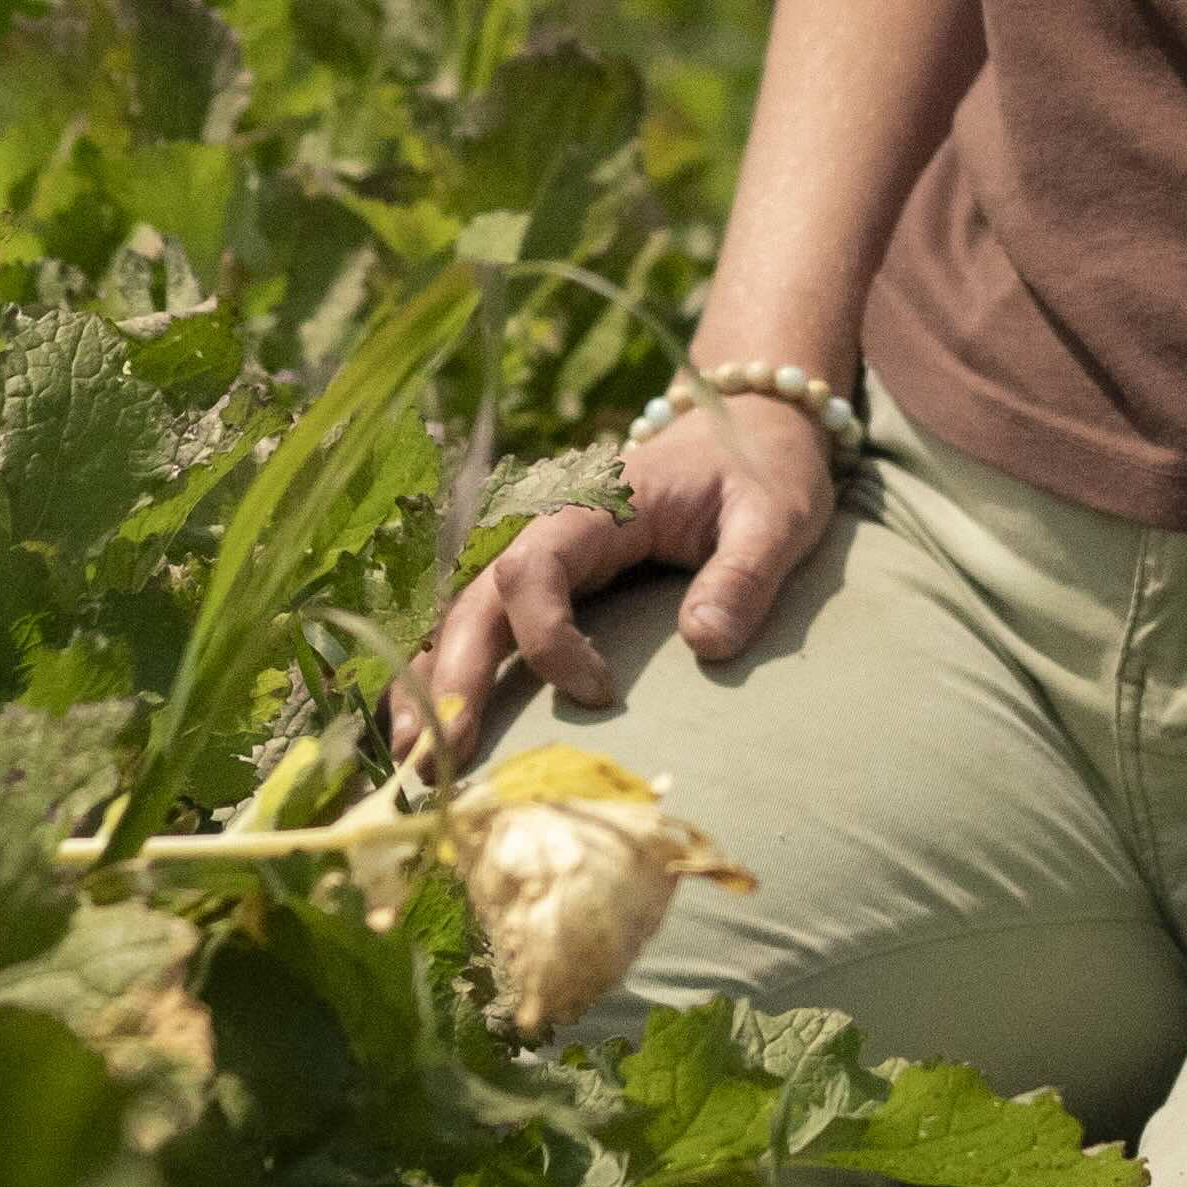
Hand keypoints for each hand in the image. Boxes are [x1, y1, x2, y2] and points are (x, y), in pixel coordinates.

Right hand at [393, 384, 845, 763]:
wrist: (747, 426)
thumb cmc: (761, 471)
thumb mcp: (776, 515)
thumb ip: (744, 575)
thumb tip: (704, 643)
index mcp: (594, 503)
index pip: (534, 568)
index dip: (549, 636)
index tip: (602, 693)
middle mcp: (546, 527)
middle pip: (476, 598)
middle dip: (452, 675)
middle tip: (436, 755)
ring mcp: (537, 553)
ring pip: (462, 614)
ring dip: (431, 682)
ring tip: (410, 760)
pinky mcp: (541, 580)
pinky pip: (482, 624)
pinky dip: (449, 672)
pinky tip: (431, 729)